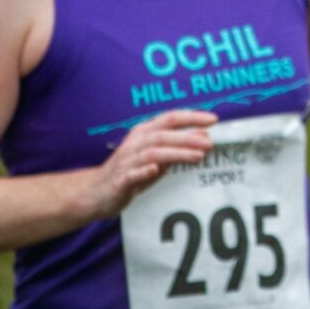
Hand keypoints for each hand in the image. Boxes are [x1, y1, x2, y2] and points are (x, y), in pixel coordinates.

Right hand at [81, 110, 215, 220]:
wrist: (96, 191)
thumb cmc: (131, 171)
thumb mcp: (156, 157)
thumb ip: (176, 148)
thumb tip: (204, 138)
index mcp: (144, 133)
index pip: (169, 118)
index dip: (191, 117)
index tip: (213, 119)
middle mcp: (135, 143)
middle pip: (163, 135)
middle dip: (188, 138)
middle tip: (210, 143)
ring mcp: (126, 161)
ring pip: (153, 153)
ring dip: (176, 153)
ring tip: (197, 156)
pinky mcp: (120, 180)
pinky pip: (132, 174)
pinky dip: (144, 171)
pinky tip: (155, 169)